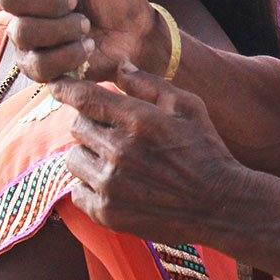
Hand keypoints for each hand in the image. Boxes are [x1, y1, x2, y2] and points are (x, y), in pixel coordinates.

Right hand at [0, 0, 157, 83]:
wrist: (138, 33)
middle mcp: (21, 4)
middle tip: (76, 0)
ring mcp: (27, 37)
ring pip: (23, 32)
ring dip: (63, 28)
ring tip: (87, 26)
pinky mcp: (40, 66)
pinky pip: (38, 64)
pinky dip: (68, 54)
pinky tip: (87, 47)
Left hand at [52, 63, 251, 245]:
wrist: (220, 205)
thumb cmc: (206, 151)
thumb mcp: (189, 107)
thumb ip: (151, 84)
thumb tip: (118, 66)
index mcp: (139, 120)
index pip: (83, 97)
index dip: (66, 89)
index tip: (59, 88)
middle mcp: (120, 151)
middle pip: (77, 127)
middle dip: (92, 126)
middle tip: (114, 135)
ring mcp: (111, 185)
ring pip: (74, 160)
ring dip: (89, 157)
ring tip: (116, 163)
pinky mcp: (108, 213)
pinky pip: (78, 192)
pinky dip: (90, 187)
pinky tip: (115, 186)